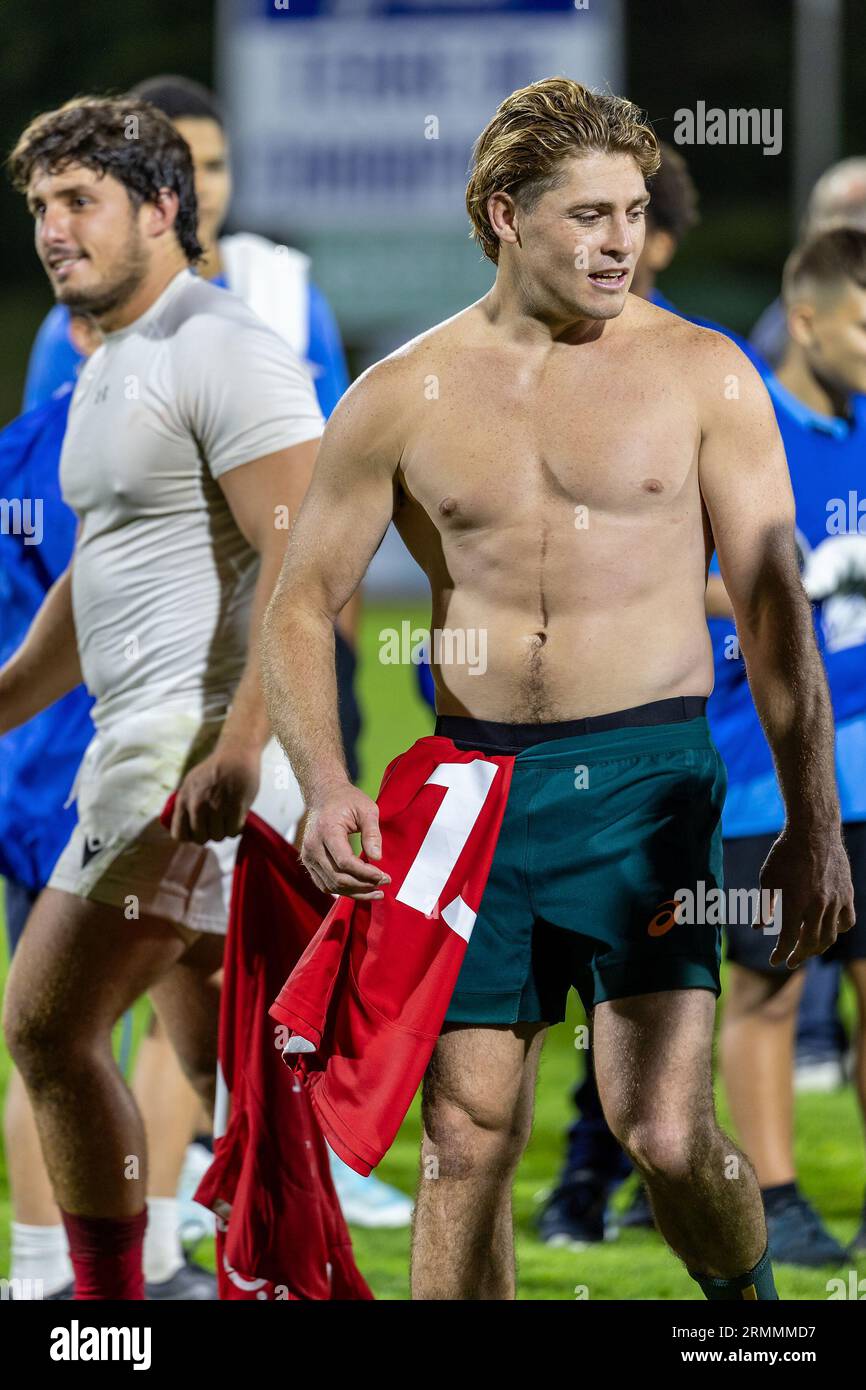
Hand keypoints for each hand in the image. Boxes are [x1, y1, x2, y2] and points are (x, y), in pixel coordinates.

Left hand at [170, 741, 260, 843]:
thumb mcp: (191, 784)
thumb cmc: (215, 771)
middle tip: (218, 824)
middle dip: (210, 834)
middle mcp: (197, 804)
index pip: (179, 835)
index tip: (201, 830)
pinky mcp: (235, 805)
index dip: (191, 836)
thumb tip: (184, 832)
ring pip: (218, 836)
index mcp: (183, 799)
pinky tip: (238, 817)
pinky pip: (233, 831)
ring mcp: (216, 805)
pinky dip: (237, 828)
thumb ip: (186, 805)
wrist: (236, 753)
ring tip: (229, 818)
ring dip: (225, 831)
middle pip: (201, 839)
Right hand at [301, 781, 389, 900]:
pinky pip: (324, 884)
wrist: (323, 795)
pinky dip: (343, 890)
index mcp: (326, 830)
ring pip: (331, 885)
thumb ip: (372, 833)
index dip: (366, 874)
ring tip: (376, 892)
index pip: (345, 862)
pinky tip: (360, 889)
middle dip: (363, 885)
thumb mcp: (366, 809)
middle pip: (338, 877)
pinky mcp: (308, 861)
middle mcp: (313, 846)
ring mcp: (308, 855)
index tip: (385, 877)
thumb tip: (377, 858)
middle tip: (384, 884)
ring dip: (355, 892)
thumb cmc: (347, 800)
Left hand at [756, 825, 854, 968]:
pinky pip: (847, 921)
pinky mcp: (846, 894)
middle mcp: (817, 906)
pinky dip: (838, 930)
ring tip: (808, 949)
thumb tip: (758, 927)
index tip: (774, 960)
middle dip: (799, 956)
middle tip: (791, 960)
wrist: (813, 830)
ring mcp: (835, 901)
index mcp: (794, 903)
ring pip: (830, 936)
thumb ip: (764, 906)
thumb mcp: (767, 879)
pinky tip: (828, 930)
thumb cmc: (784, 853)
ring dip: (818, 947)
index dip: (780, 954)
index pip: (788, 940)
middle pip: (810, 943)